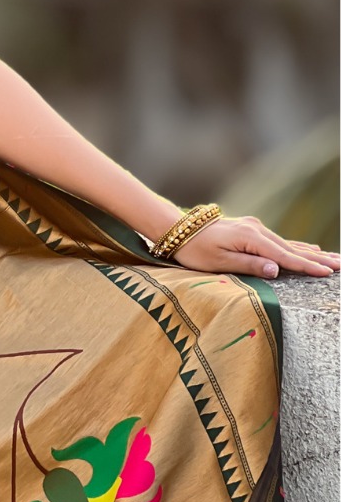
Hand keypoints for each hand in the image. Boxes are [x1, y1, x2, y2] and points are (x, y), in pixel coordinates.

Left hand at [173, 214, 340, 279]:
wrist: (177, 228)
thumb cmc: (194, 249)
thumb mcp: (218, 262)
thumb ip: (249, 265)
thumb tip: (277, 270)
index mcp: (251, 238)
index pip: (284, 256)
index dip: (307, 266)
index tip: (327, 273)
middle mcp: (256, 230)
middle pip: (292, 248)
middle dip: (318, 259)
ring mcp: (254, 228)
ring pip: (288, 244)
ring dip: (311, 253)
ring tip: (333, 259)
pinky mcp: (250, 230)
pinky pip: (279, 241)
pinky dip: (296, 247)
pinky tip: (309, 250)